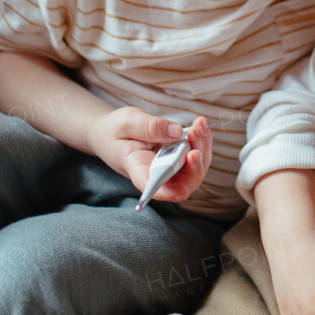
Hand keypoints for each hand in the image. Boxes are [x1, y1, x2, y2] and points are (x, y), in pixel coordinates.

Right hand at [86, 109, 212, 201]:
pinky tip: (199, 123)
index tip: (180, 192)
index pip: (153, 187)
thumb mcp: (127, 122)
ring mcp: (170, 168)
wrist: (112, 133)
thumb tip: (177, 132)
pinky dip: (202, 140)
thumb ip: (150, 127)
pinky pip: (196, 154)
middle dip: (196, 161)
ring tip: (199, 124)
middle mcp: (158, 174)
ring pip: (195, 168)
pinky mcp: (178, 157)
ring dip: (202, 147)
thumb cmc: (115, 130)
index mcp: (138, 169)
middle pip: (183, 181)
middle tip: (195, 133)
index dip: (168, 193)